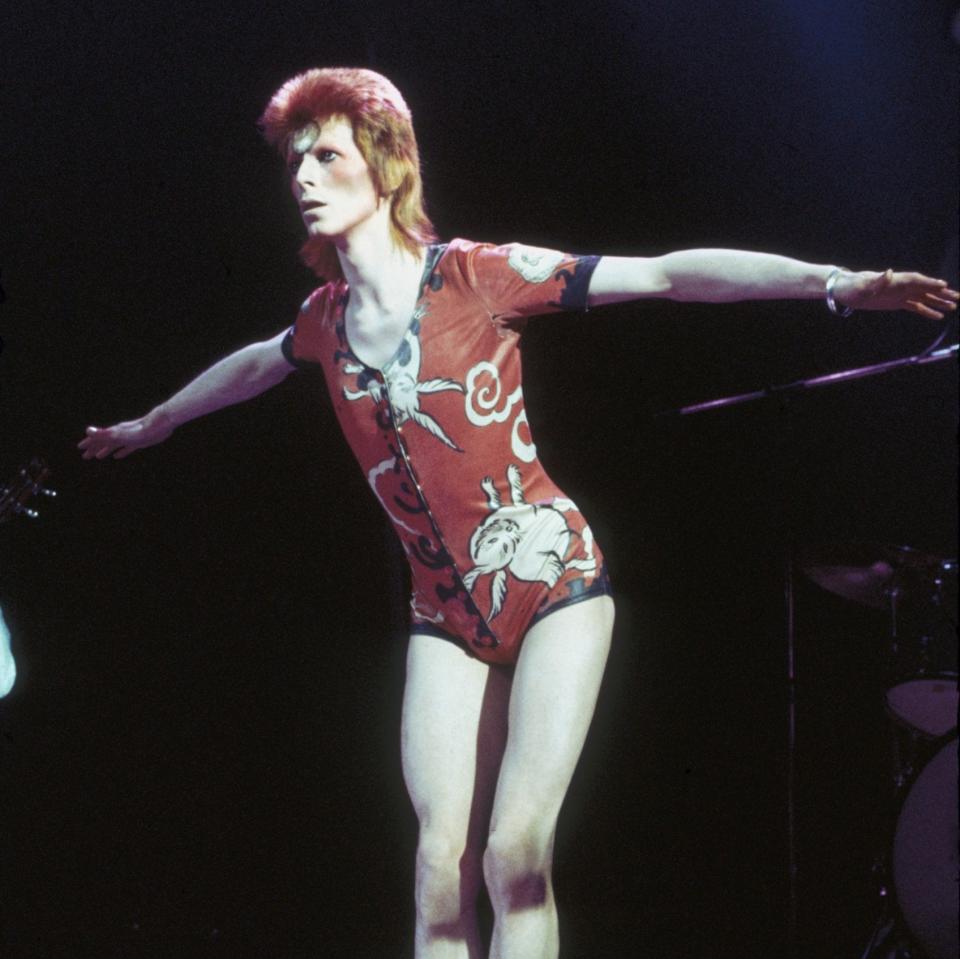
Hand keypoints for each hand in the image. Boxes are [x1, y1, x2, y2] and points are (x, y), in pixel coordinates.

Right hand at [78, 409, 173, 459]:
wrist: (159, 424)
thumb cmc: (140, 430)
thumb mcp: (120, 434)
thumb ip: (104, 433)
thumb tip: (87, 430)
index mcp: (114, 433)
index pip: (98, 438)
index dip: (89, 443)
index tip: (80, 448)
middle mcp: (120, 434)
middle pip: (104, 442)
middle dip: (94, 448)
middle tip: (85, 456)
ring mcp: (129, 437)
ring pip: (114, 445)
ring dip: (105, 450)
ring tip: (99, 457)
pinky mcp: (139, 441)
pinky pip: (126, 448)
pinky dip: (120, 452)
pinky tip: (118, 456)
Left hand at [835, 269, 958, 318]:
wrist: (846, 290)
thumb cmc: (854, 286)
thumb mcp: (863, 285)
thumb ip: (877, 280)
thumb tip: (888, 272)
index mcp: (896, 280)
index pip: (916, 280)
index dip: (929, 283)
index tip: (943, 286)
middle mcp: (901, 286)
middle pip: (925, 288)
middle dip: (941, 293)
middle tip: (957, 297)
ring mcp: (901, 294)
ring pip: (924, 298)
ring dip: (939, 302)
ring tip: (953, 307)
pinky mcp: (897, 303)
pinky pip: (915, 306)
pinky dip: (927, 311)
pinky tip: (938, 316)